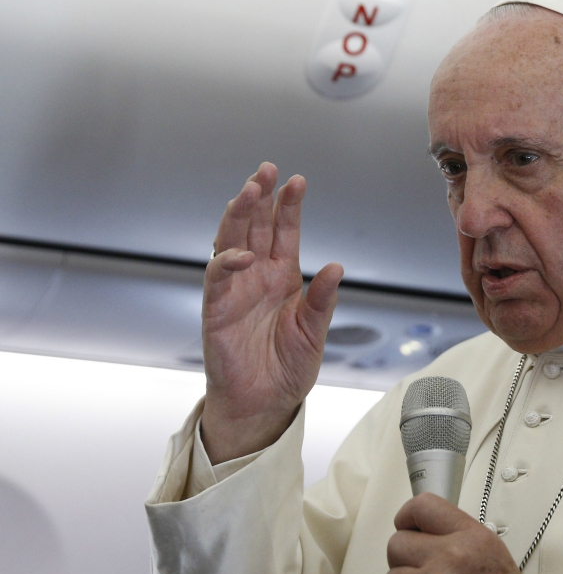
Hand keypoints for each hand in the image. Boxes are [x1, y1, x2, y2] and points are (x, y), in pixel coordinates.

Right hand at [200, 162, 343, 462]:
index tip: (298, 181)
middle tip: (267, 170)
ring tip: (249, 190)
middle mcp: (257, 276)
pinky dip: (227, 262)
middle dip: (260, 196)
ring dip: (238, 215)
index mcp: (283, 277)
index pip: (284, 232)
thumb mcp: (314, 331)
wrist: (265, 403)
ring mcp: (235, 289)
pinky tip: (242, 254)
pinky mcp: (216, 308)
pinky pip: (217, 277)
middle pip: (255, 226)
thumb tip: (336, 266)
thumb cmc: (288, 367)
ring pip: (231, 240)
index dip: (289, 206)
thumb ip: (322, 301)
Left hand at [384, 493, 529, 573]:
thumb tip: (423, 527)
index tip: (406, 524)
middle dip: (405, 557)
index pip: (422, 506)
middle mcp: (449, 560)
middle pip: (397, 544)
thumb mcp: (491, 549)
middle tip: (421, 568)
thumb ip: (456, 532)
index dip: (407, 515)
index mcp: (469, 538)